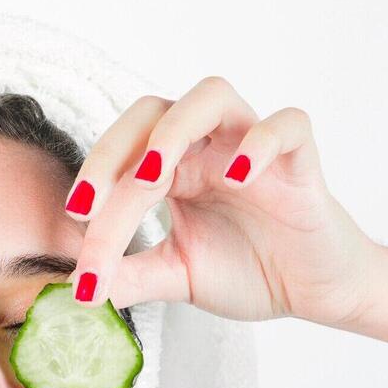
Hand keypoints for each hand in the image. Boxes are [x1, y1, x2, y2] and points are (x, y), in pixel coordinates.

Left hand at [63, 75, 377, 326]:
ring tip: (153, 175)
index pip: (121, 161)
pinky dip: (261, 142)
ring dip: (175, 130)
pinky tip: (238, 179)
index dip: (92, 187)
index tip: (72, 227)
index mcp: (172, 169)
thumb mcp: (176, 276)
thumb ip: (130, 277)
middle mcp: (206, 148)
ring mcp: (252, 148)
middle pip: (151, 113)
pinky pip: (288, 124)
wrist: (315, 291)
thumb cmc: (249, 269)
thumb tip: (75, 287)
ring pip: (211, 96)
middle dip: (112, 151)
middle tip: (89, 204)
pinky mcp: (300, 161)